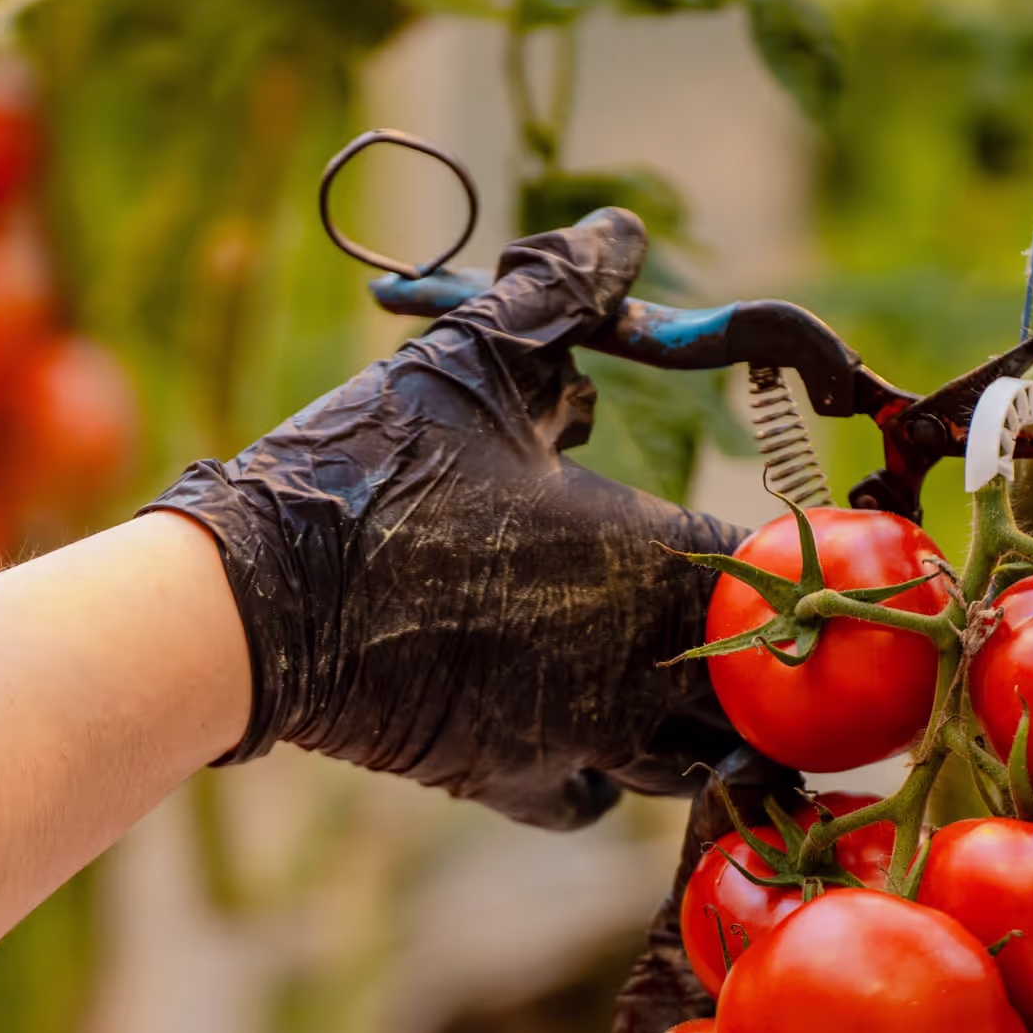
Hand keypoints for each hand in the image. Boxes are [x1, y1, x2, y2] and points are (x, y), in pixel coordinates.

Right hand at [147, 208, 745, 830]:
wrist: (258, 609)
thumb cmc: (374, 474)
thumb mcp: (471, 361)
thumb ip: (559, 294)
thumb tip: (619, 232)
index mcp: (652, 558)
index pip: (770, 569)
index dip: (774, 550)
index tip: (758, 532)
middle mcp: (639, 662)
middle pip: (756, 686)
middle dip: (753, 654)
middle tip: (728, 613)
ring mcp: (582, 736)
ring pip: (687, 757)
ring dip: (689, 721)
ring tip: (663, 674)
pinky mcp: (513, 780)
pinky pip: (593, 799)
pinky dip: (599, 773)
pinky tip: (576, 726)